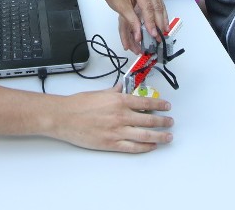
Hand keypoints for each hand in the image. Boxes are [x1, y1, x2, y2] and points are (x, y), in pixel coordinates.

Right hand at [51, 85, 172, 152]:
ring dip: (159, 136)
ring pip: (145, 135)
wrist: (64, 117)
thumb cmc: (78, 105)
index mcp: (119, 101)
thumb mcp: (99, 93)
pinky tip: (151, 146)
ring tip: (168, 136)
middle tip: (170, 122)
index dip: (159, 105)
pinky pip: (133, 147)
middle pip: (149, 120)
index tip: (167, 106)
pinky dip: (145, 147)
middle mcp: (121, 116)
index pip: (146, 103)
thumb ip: (114, 91)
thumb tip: (122, 87)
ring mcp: (117, 131)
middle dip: (163, 121)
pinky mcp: (111, 144)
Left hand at [89, 0, 167, 53]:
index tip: (154, 34)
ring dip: (162, 17)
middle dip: (159, 22)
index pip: (148, 7)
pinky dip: (159, 10)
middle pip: (156, 5)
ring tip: (165, 29)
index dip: (151, 23)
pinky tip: (162, 19)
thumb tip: (139, 34)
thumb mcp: (121, 7)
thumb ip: (132, 21)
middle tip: (161, 34)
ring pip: (159, 3)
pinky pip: (158, 0)